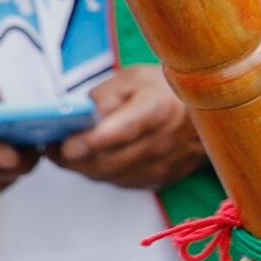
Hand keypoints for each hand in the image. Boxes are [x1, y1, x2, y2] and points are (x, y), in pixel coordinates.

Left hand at [55, 62, 204, 189]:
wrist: (209, 113)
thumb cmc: (163, 89)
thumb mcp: (133, 78)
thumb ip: (104, 96)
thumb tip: (81, 119)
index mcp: (159, 109)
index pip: (123, 131)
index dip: (92, 142)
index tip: (64, 146)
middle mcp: (165, 141)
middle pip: (112, 160)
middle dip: (76, 160)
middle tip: (51, 150)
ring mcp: (166, 164)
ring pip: (113, 175)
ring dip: (85, 168)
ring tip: (66, 155)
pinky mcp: (163, 178)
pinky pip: (123, 182)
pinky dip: (102, 173)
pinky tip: (92, 161)